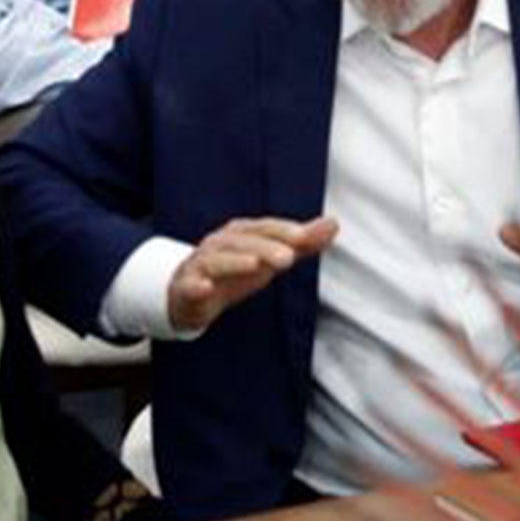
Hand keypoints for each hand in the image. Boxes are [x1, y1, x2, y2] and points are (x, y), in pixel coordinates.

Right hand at [167, 216, 338, 332]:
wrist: (190, 295)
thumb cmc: (235, 272)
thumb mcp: (270, 258)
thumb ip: (301, 243)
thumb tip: (332, 224)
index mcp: (242, 234)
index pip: (264, 228)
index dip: (283, 231)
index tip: (304, 237)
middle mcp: (220, 244)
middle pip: (243, 242)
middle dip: (265, 247)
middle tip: (288, 257)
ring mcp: (201, 264)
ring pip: (217, 260)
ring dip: (235, 262)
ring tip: (255, 265)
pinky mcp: (186, 288)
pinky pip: (190, 285)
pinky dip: (197, 285)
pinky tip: (206, 287)